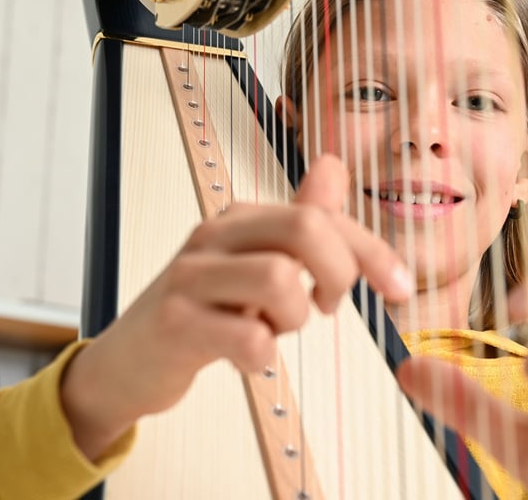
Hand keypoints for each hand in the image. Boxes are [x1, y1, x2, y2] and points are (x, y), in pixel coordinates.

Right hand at [61, 155, 412, 459]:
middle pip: (306, 229)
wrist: (127, 361)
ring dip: (292, 319)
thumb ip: (298, 220)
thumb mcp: (251, 262)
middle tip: (325, 307)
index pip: (321, 214)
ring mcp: (190, 277)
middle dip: (338, 273)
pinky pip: (249, 339)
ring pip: (280, 281)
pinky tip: (244, 357)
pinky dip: (261, 358)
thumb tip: (334, 166)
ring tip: (270, 329)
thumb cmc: (199, 311)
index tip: (400, 287)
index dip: (371, 250)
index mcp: (239, 219)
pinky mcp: (175, 323)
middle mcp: (213, 236)